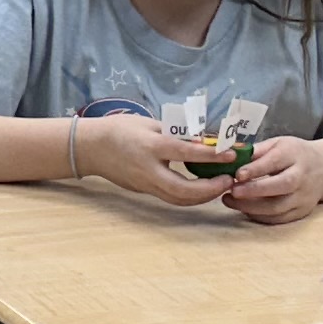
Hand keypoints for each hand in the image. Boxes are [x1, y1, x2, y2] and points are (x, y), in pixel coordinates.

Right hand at [68, 112, 232, 208]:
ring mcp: (145, 184)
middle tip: (228, 180)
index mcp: (151, 147)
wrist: (91, 147)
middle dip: (210, 189)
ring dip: (202, 197)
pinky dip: (189, 196)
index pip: (186, 154)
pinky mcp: (144, 190)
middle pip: (183, 190)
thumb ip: (177, 133)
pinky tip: (202, 189)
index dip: (211, 156)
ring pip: (178, 199)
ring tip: (220, 186)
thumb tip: (206, 140)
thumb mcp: (150, 124)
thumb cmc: (121, 129)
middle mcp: (148, 170)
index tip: (231, 155)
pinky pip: (170, 197)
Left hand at [221, 137, 322, 224]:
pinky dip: (260, 216)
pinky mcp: (302, 211)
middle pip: (281, 186)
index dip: (255, 169)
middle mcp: (301, 177)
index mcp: (294, 155)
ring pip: (278, 207)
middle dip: (254, 191)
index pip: (275, 162)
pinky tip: (244, 209)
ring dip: (251, 207)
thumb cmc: (295, 154)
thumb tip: (231, 156)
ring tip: (230, 201)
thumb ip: (256, 151)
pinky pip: (279, 218)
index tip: (237, 174)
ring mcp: (303, 197)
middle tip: (232, 192)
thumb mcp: (278, 144)